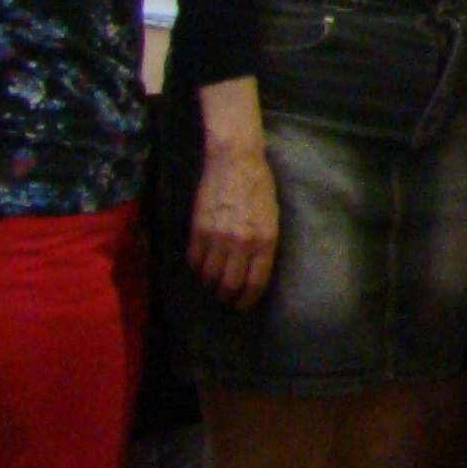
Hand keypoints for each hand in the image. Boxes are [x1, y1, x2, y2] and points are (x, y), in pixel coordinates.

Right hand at [189, 134, 282, 308]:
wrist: (235, 162)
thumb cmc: (259, 187)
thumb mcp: (272, 217)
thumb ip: (263, 244)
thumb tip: (253, 268)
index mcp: (265, 241)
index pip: (256, 282)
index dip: (248, 299)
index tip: (242, 305)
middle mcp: (242, 243)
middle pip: (230, 283)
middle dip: (227, 296)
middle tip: (225, 299)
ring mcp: (218, 238)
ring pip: (209, 275)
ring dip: (210, 284)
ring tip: (211, 285)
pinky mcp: (198, 230)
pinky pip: (194, 260)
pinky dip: (196, 269)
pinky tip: (200, 269)